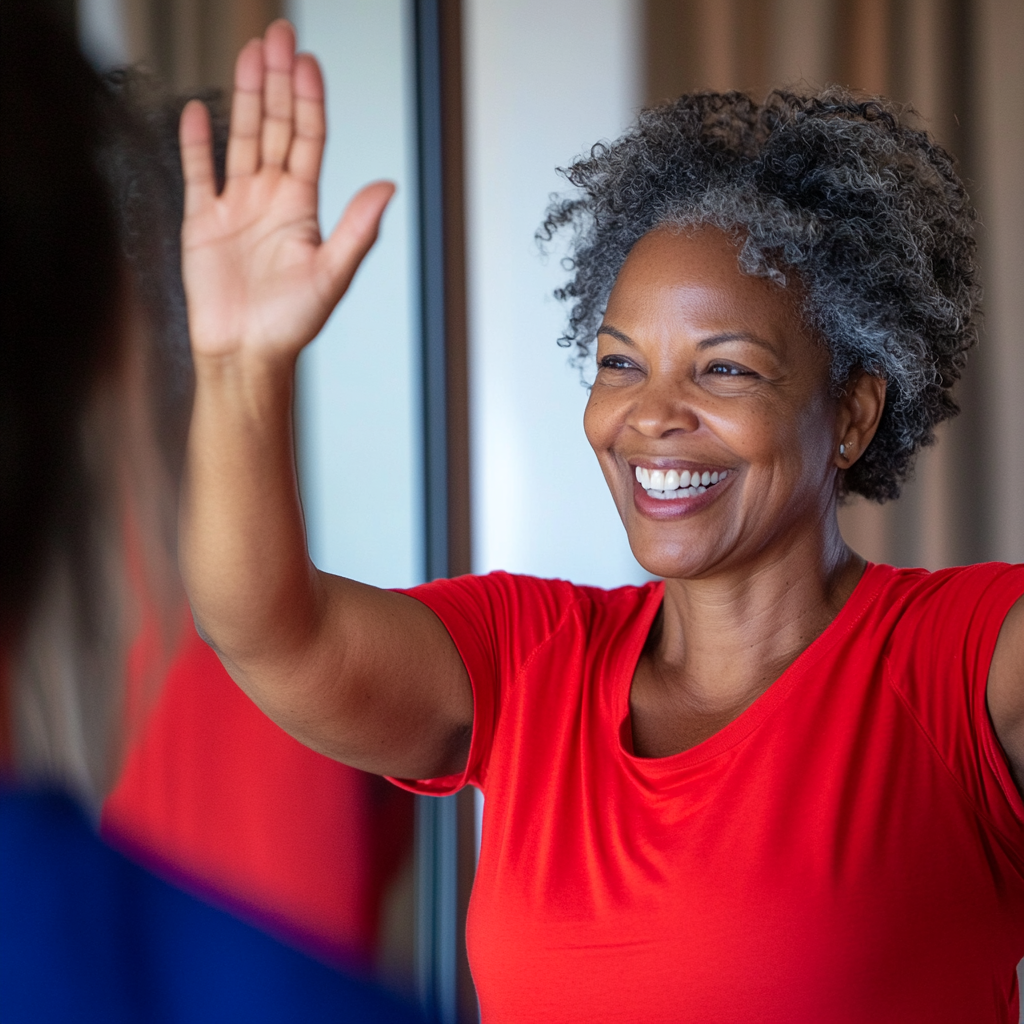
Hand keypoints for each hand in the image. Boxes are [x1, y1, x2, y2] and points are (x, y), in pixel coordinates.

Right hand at [178, 20, 393, 361]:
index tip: (308, 62)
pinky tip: (199, 110)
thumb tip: (387, 188)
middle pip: (275, 127)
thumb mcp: (332, 275)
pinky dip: (197, 142)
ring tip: (247, 54)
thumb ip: (358, 229)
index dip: (308, 100)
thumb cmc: (291, 324)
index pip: (308, 140)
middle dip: (277, 81)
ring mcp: (236, 207)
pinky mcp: (202, 222)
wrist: (245, 354)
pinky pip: (198, 173)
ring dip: (245, 96)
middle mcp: (271, 199)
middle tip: (277, 35)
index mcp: (302, 207)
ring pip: (241, 139)